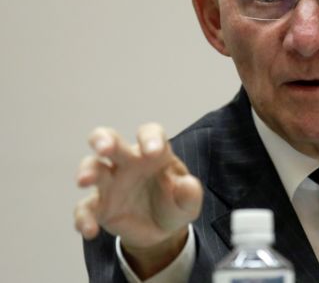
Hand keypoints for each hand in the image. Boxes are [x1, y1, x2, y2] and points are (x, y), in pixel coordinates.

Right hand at [74, 123, 202, 276]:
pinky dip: (84, 218)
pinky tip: (90, 230)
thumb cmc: (175, 203)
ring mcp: (110, 183)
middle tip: (104, 147)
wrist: (161, 231)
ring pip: (92, 167)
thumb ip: (190, 193)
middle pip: (110, 139)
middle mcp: (128, 162)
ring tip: (84, 180)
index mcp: (153, 153)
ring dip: (87, 170)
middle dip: (104, 139)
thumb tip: (186, 185)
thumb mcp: (188, 201)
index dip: (150, 138)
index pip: (149, 133)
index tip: (153, 152)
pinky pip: (85, 208)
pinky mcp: (98, 206)